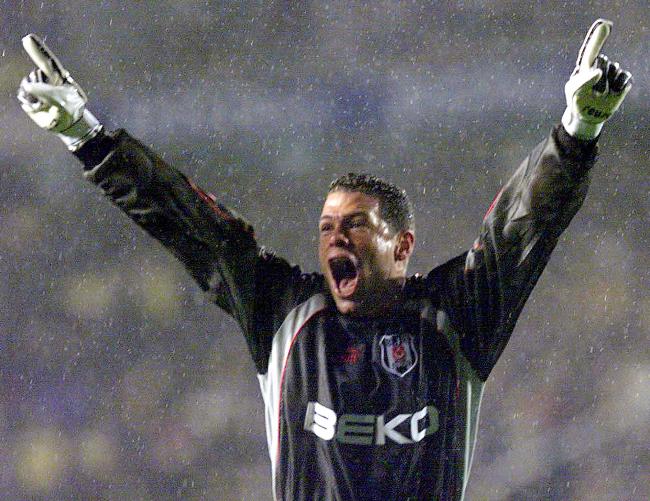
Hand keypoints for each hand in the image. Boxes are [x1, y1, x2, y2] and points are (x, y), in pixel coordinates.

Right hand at [17, 34, 101, 150]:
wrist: (65, 124)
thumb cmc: (69, 112)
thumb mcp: (64, 105)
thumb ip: (47, 93)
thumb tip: (27, 86)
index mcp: (58, 76)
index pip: (47, 61)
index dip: (38, 50)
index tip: (27, 38)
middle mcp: (45, 78)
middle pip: (35, 76)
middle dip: (41, 89)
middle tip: (51, 102)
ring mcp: (35, 86)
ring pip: (27, 85)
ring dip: (35, 98)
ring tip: (46, 105)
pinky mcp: (27, 95)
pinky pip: (22, 96)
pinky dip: (30, 104)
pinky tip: (38, 108)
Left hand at [561, 19, 631, 139]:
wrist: (588, 117)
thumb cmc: (578, 102)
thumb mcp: (575, 92)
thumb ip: (583, 81)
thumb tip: (599, 72)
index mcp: (586, 67)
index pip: (592, 50)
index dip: (598, 38)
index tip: (605, 25)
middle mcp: (601, 67)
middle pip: (604, 60)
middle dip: (598, 75)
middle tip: (592, 91)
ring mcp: (612, 74)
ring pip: (614, 69)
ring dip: (606, 84)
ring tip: (599, 94)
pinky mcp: (622, 82)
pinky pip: (624, 78)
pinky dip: (618, 86)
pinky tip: (612, 93)